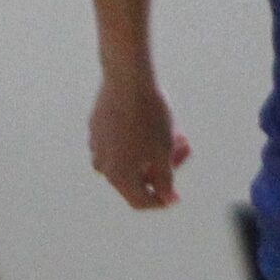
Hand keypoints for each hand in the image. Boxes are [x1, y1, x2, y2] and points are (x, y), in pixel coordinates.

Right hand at [90, 75, 191, 208]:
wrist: (127, 78)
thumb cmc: (149, 116)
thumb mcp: (163, 151)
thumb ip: (165, 180)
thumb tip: (167, 199)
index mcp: (118, 176)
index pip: (140, 201)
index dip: (161, 200)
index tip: (177, 194)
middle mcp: (103, 165)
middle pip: (136, 178)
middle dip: (162, 167)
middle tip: (184, 148)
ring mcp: (96, 145)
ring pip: (129, 158)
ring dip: (152, 151)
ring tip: (175, 132)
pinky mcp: (96, 127)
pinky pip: (119, 142)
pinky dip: (137, 139)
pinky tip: (154, 122)